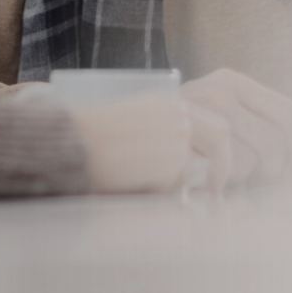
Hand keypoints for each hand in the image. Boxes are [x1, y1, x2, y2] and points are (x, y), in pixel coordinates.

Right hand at [70, 92, 235, 192]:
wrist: (69, 142)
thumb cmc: (90, 136)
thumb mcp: (133, 122)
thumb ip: (163, 133)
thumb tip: (190, 161)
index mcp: (166, 102)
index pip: (214, 122)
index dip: (220, 149)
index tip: (213, 170)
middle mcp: (175, 116)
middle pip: (220, 138)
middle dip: (222, 166)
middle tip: (214, 190)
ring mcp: (174, 138)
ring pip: (192, 168)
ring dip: (172, 181)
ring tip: (138, 178)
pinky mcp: (168, 161)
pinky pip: (172, 186)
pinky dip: (154, 190)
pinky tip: (128, 179)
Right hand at [181, 68, 291, 182]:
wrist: (122, 141)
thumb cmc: (177, 137)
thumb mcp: (224, 123)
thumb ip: (267, 128)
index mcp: (229, 83)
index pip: (288, 113)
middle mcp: (215, 94)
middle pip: (276, 138)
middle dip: (282, 170)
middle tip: (272, 186)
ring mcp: (197, 117)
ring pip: (253, 158)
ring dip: (249, 179)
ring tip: (234, 183)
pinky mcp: (182, 146)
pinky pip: (225, 172)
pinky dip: (225, 185)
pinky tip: (211, 185)